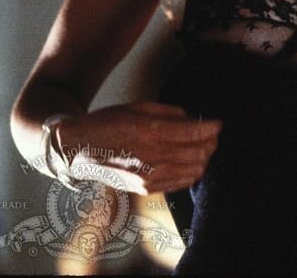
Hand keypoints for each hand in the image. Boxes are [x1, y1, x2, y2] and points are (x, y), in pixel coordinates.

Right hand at [55, 102, 221, 194]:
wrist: (78, 150)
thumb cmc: (107, 123)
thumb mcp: (137, 108)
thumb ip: (169, 113)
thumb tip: (192, 119)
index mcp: (149, 131)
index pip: (194, 132)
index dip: (212, 127)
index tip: (219, 123)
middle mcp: (151, 156)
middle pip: (199, 153)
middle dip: (211, 143)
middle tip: (212, 135)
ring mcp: (149, 176)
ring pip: (194, 170)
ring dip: (203, 158)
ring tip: (201, 147)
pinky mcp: (146, 188)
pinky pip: (181, 182)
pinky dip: (191, 171)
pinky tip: (188, 161)